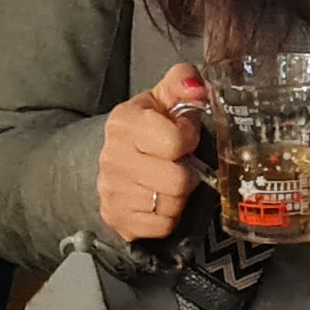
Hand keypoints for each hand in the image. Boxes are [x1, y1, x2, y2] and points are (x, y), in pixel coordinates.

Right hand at [95, 64, 206, 242]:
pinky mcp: (117, 219)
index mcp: (124, 122)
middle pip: (177, 180)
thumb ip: (183, 82)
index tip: (185, 136)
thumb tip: (197, 87)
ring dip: (180, 196)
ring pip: (170, 206)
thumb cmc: (151, 128)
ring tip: (170, 180)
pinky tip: (161, 200)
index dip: (189, 139)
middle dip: (188, 172)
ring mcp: (112, 191)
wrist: (118, 159)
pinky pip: (161, 227)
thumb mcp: (164, 98)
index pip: (176, 141)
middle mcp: (112, 157)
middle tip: (181, 163)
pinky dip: (169, 217)